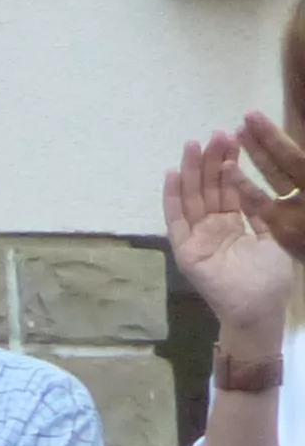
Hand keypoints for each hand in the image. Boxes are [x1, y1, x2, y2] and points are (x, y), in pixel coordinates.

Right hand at [169, 131, 300, 337]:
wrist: (258, 311)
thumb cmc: (269, 281)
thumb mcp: (272, 239)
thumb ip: (259, 215)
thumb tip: (253, 187)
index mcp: (232, 226)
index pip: (228, 189)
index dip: (229, 165)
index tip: (233, 140)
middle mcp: (211, 227)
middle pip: (208, 188)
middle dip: (212, 160)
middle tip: (217, 134)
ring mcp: (196, 237)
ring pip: (191, 197)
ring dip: (191, 170)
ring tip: (194, 143)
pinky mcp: (184, 248)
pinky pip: (176, 219)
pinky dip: (172, 196)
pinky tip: (174, 173)